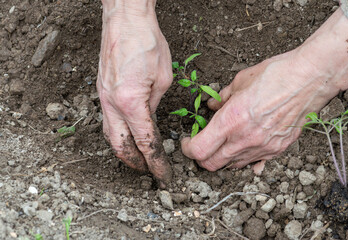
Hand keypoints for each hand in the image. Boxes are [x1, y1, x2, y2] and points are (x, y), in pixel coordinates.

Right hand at [97, 1, 171, 185]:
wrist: (125, 20)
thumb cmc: (147, 43)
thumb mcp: (163, 79)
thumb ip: (155, 105)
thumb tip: (150, 121)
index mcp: (131, 103)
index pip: (145, 143)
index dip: (156, 162)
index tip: (164, 175)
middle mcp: (112, 104)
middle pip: (120, 146)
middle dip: (135, 163)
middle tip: (150, 171)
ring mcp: (103, 98)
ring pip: (110, 135)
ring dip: (124, 150)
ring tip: (139, 158)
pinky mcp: (101, 91)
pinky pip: (108, 120)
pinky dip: (119, 133)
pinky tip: (129, 135)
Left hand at [181, 9, 347, 172]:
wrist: (309, 80)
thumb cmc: (275, 75)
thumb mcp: (240, 81)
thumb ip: (222, 98)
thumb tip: (211, 105)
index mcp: (231, 120)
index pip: (199, 150)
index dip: (187, 148)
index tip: (187, 140)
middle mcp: (245, 139)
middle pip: (211, 165)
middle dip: (201, 157)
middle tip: (201, 143)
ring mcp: (262, 148)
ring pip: (231, 166)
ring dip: (222, 158)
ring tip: (224, 141)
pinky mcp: (277, 150)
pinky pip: (254, 162)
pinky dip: (244, 158)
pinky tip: (245, 145)